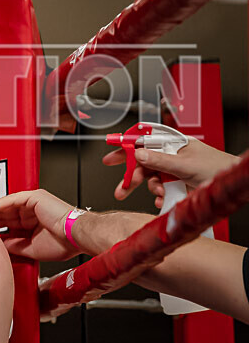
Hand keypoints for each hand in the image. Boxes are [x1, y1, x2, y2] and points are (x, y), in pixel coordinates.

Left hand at [0, 190, 78, 261]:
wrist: (78, 237)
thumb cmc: (63, 243)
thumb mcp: (29, 248)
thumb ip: (12, 245)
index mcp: (29, 224)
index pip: (3, 225)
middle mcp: (29, 212)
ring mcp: (31, 203)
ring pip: (2, 206)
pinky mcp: (33, 197)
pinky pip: (11, 201)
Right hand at [103, 138, 239, 207]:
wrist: (232, 185)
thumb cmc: (217, 168)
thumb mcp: (185, 164)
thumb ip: (159, 160)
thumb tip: (138, 153)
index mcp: (172, 145)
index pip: (143, 143)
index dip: (125, 149)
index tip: (110, 158)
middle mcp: (171, 157)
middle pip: (144, 165)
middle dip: (132, 178)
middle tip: (121, 190)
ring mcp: (174, 172)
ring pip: (152, 180)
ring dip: (152, 189)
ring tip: (159, 194)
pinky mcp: (178, 185)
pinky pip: (161, 191)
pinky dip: (160, 197)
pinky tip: (163, 200)